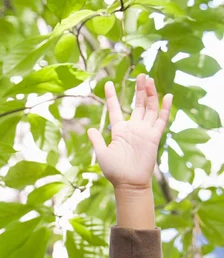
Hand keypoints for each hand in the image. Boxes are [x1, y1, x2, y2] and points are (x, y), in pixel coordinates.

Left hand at [87, 74, 172, 189]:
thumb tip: (90, 129)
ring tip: (149, 79)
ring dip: (150, 94)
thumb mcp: (101, 153)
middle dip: (139, 90)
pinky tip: (168, 96)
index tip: (108, 83)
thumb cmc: (114, 171)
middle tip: (140, 75)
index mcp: (119, 130)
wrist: (129, 183)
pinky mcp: (154, 136)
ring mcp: (144, 131)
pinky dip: (165, 108)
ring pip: (150, 108)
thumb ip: (96, 140)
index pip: (114, 109)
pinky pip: (161, 120)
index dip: (112, 96)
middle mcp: (133, 128)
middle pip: (137, 104)